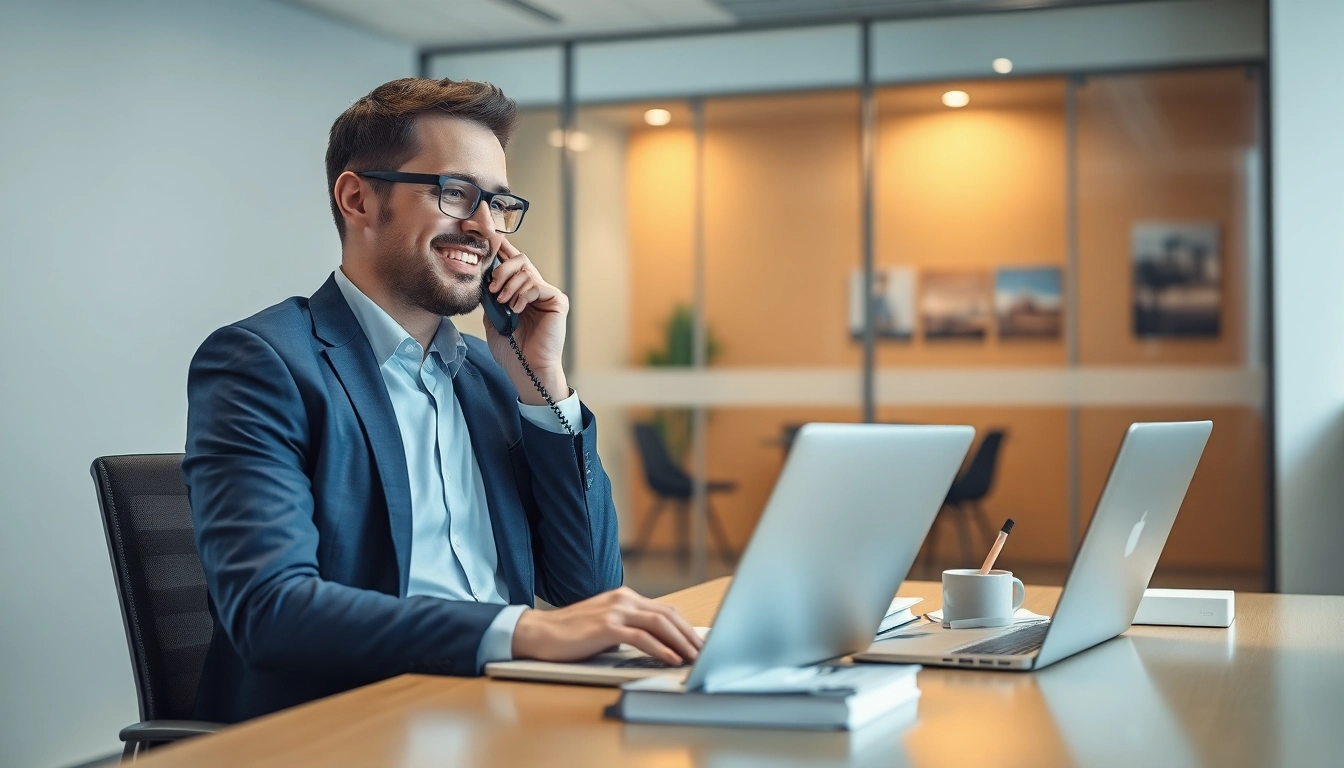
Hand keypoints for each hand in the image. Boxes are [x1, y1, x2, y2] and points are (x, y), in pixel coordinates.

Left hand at [483, 238, 568, 404]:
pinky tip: (517, 309)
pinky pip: (536, 285)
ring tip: (504, 303)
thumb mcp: (492, 317)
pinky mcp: (557, 300)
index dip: (499, 243)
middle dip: (501, 268)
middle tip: (492, 288)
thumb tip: (481, 272)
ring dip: (509, 285)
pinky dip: (523, 295)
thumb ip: (490, 295)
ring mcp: (547, 293)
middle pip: (518, 259)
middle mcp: (534, 288)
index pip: (510, 260)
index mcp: (519, 290)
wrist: (527, 369)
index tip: (485, 228)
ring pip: (526, 270)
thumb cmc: (511, 349)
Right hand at [512, 587, 704, 664]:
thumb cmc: (571, 633)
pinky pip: (642, 638)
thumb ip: (628, 628)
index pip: (665, 610)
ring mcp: (615, 611)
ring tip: (694, 657)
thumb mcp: (605, 625)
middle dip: (689, 635)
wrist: (539, 632)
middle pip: (668, 614)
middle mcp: (624, 599)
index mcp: (625, 597)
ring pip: (660, 623)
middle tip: (704, 652)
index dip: (685, 627)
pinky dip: (661, 649)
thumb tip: (655, 645)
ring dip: (681, 642)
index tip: (698, 643)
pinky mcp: (606, 627)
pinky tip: (671, 659)